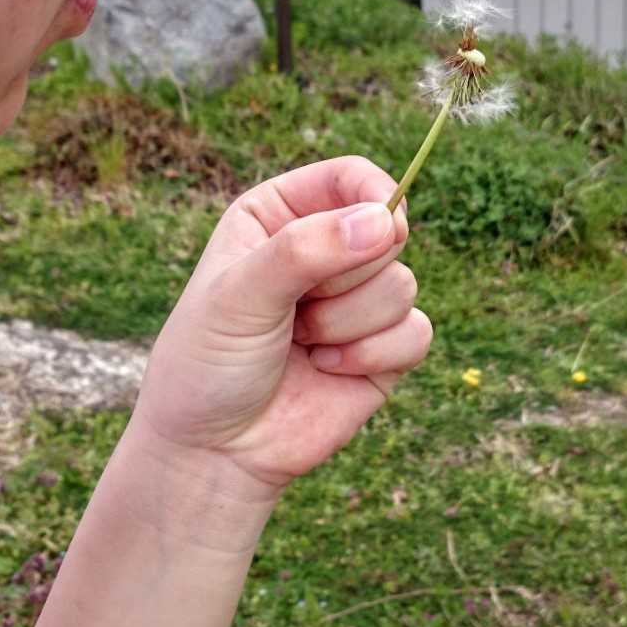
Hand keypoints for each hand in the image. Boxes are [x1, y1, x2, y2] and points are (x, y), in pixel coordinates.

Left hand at [134, 156, 432, 493]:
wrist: (216, 449)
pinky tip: (329, 369)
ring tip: (303, 345)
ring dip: (350, 324)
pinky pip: (418, 332)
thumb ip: (306, 249)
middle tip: (294, 310)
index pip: (350, 177)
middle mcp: (326, 249)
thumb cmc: (209, 363)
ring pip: (404, 285)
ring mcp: (358, 301)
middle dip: (345, 279)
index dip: (374, 195)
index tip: (380, 225)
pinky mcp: (385, 349)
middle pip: (386, 230)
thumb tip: (385, 222)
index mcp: (281, 214)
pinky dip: (373, 355)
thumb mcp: (240, 295)